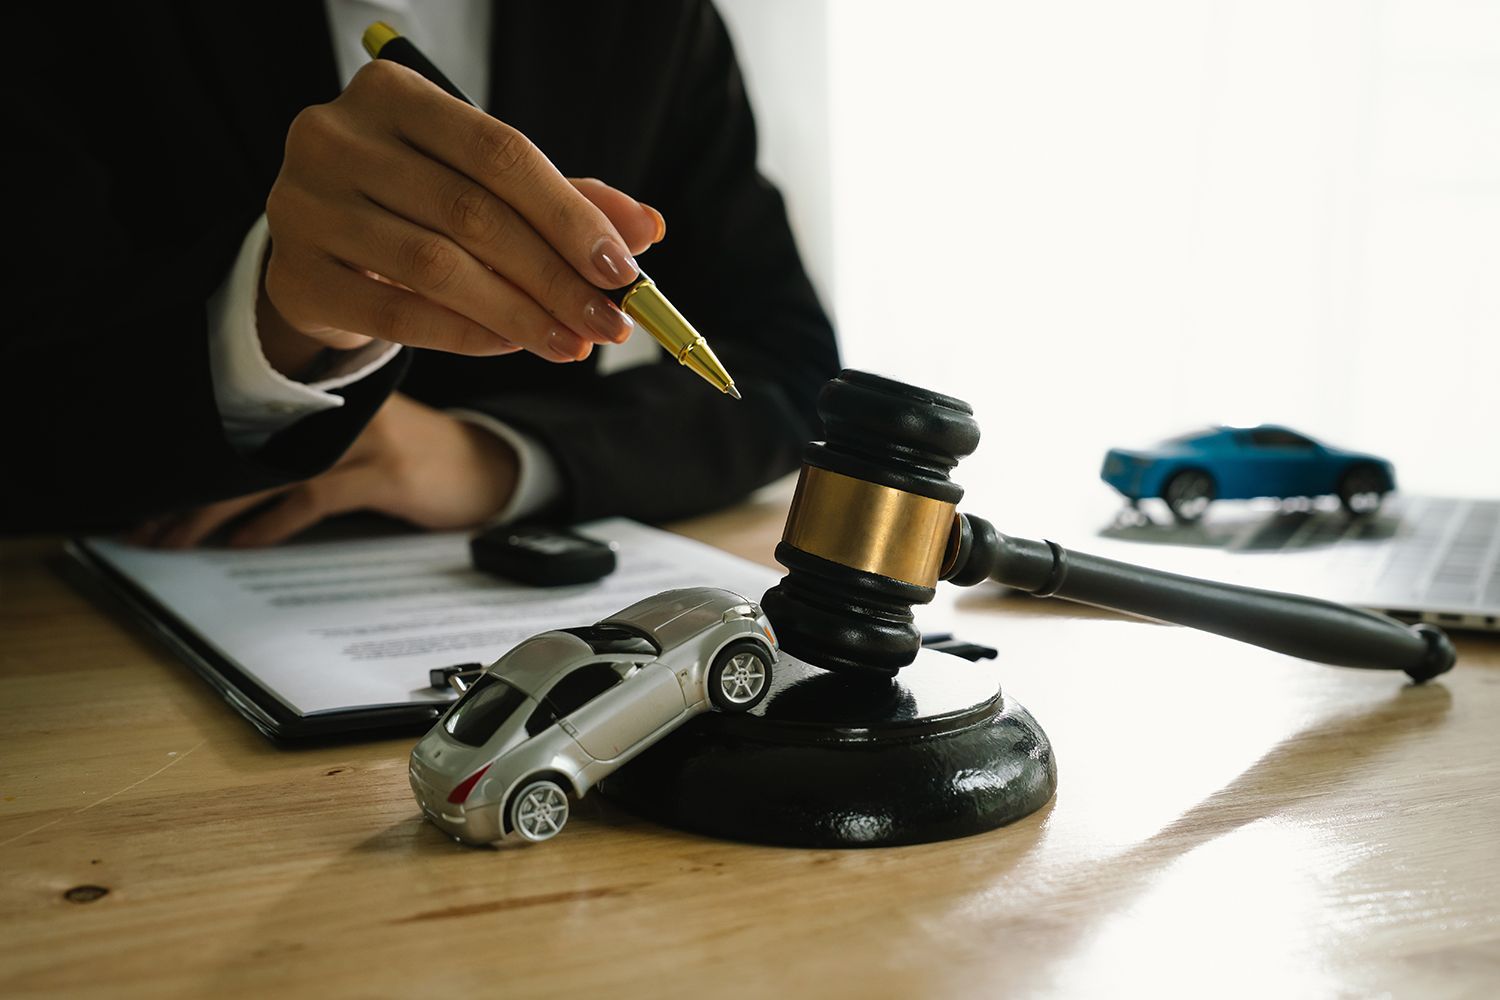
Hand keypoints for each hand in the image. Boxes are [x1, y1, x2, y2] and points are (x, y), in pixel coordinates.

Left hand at [138, 394, 519, 547]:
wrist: (489, 466)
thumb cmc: (418, 458)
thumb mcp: (359, 438)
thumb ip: (308, 445)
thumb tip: (229, 488)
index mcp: (328, 393)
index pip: (245, 420)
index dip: (194, 457)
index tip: (150, 491)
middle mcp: (343, 407)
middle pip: (248, 446)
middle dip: (191, 491)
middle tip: (145, 525)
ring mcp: (366, 438)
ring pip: (271, 473)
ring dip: (216, 511)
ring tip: (175, 539)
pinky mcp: (386, 471)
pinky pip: (314, 495)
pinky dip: (272, 521)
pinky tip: (243, 541)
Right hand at [260, 59, 665, 369]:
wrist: (321, 246)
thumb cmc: (416, 202)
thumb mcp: (487, 186)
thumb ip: (565, 200)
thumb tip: (647, 229)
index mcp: (393, 93)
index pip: (500, 152)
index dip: (569, 215)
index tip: (623, 269)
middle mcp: (337, 137)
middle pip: (471, 213)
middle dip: (554, 277)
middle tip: (609, 323)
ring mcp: (304, 204)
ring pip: (436, 267)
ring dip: (520, 314)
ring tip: (572, 343)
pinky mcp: (295, 275)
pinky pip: (396, 313)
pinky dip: (465, 334)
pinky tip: (512, 344)